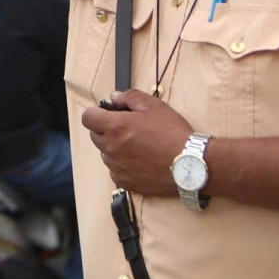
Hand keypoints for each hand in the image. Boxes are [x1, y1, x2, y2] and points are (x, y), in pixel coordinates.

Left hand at [78, 90, 194, 196]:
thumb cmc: (173, 133)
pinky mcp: (125, 182)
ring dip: (114, 148)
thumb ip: (129, 97)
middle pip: (94, 135)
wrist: (191, 163)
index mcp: (115, 127)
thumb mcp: (154, 105)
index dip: (96, 113)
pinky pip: (115, 171)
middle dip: (106, 129)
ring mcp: (116, 167)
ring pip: (105, 154)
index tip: (108, 114)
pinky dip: (122, 165)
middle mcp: (111, 148)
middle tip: (127, 128)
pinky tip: (140, 161)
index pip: (87, 118)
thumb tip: (113, 97)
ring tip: (138, 146)